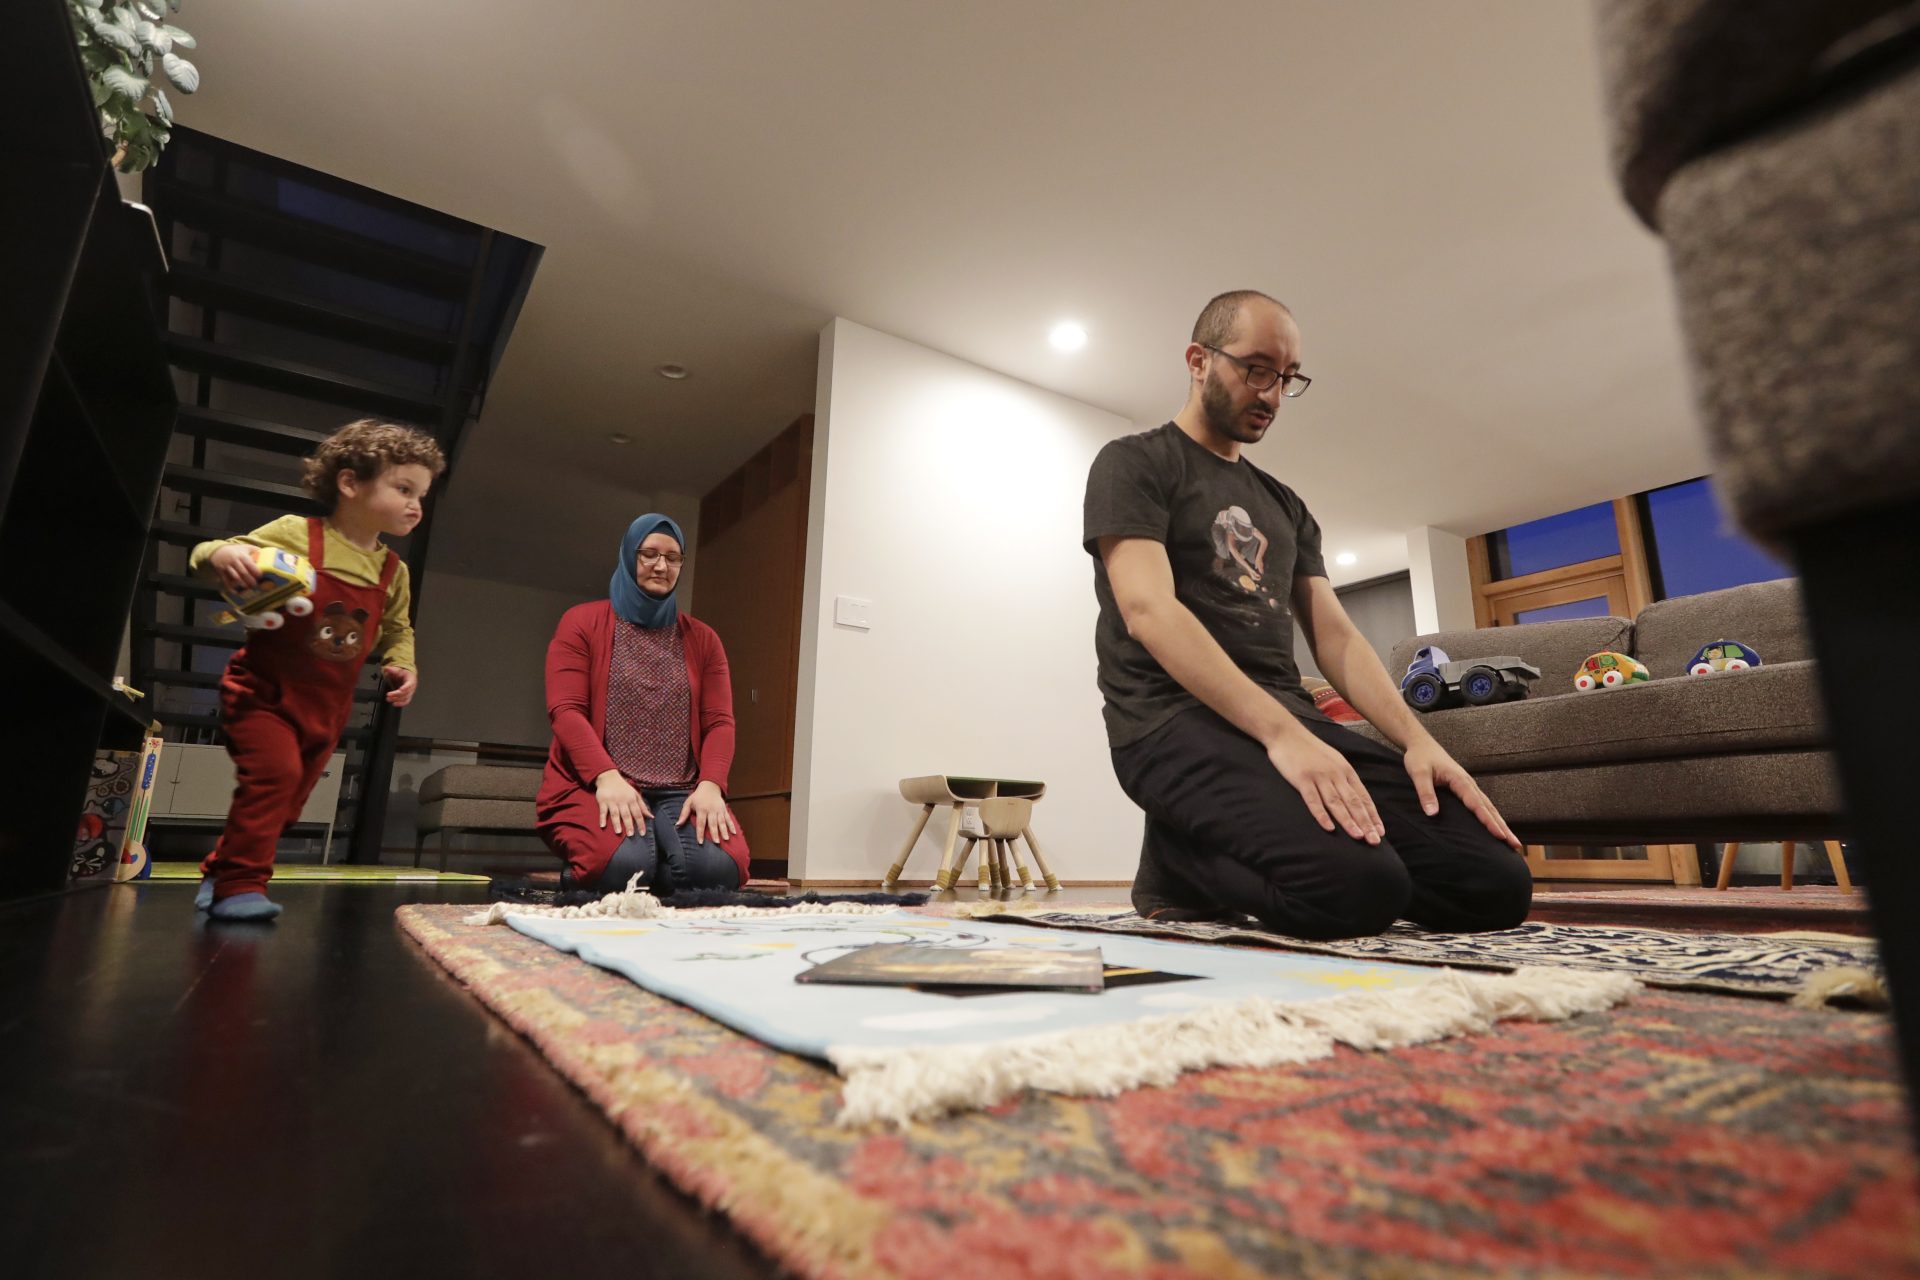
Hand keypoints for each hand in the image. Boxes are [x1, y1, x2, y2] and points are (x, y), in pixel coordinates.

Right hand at [210, 544, 260, 591]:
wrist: (218, 551)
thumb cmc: (236, 550)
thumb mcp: (246, 547)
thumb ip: (256, 551)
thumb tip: (268, 556)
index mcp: (241, 556)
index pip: (249, 564)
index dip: (255, 571)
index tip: (260, 576)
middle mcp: (234, 562)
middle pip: (243, 572)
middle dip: (250, 580)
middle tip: (256, 585)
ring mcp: (227, 567)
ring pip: (235, 577)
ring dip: (242, 584)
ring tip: (248, 588)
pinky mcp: (222, 572)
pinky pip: (226, 581)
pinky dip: (230, 587)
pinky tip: (236, 592)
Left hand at [383, 665, 417, 706]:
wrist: (407, 676)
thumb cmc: (403, 673)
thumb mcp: (398, 670)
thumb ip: (392, 670)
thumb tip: (387, 668)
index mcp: (411, 679)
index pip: (409, 685)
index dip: (405, 688)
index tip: (400, 690)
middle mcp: (412, 687)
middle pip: (406, 693)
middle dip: (397, 695)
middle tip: (388, 695)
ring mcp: (410, 692)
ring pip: (405, 698)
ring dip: (397, 700)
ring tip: (389, 699)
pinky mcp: (408, 696)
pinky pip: (406, 701)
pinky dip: (400, 704)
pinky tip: (394, 704)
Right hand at [594, 771, 650, 836]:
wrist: (609, 778)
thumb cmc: (624, 788)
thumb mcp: (635, 795)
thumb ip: (643, 806)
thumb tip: (651, 817)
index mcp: (632, 800)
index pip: (638, 813)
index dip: (641, 824)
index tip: (642, 833)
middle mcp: (623, 801)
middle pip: (627, 814)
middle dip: (629, 825)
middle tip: (631, 835)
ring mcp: (612, 801)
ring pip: (615, 813)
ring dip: (616, 823)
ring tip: (618, 832)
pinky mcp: (603, 801)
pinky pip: (603, 811)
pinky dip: (602, 818)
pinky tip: (603, 825)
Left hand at [678, 780, 735, 843]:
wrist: (710, 786)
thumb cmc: (697, 796)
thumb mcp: (688, 803)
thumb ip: (683, 814)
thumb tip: (677, 824)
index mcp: (702, 809)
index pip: (700, 823)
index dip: (700, 833)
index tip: (700, 842)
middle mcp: (711, 810)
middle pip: (713, 823)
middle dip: (715, 833)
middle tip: (716, 842)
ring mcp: (719, 810)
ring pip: (722, 822)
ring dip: (724, 831)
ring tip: (726, 839)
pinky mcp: (724, 809)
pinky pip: (729, 818)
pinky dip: (732, 825)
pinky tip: (734, 832)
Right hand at [1266, 732, 1382, 843]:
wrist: (1286, 733)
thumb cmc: (1309, 749)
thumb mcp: (1333, 760)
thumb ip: (1343, 778)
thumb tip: (1355, 797)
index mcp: (1345, 771)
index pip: (1363, 797)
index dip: (1372, 816)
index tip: (1380, 832)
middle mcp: (1336, 774)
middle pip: (1353, 802)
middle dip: (1365, 823)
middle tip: (1374, 841)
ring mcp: (1319, 776)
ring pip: (1336, 803)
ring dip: (1348, 821)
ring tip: (1358, 837)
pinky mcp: (1302, 779)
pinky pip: (1313, 800)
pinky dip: (1321, 815)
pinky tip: (1328, 827)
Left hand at [1403, 740, 1520, 849]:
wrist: (1421, 744)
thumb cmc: (1419, 757)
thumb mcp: (1418, 773)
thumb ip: (1425, 793)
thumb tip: (1432, 814)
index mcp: (1460, 780)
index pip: (1477, 804)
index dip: (1489, 821)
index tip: (1500, 836)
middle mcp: (1468, 783)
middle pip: (1489, 808)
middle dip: (1503, 827)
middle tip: (1516, 845)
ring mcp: (1468, 786)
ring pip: (1488, 807)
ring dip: (1500, 823)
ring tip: (1512, 841)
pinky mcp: (1465, 788)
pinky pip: (1481, 804)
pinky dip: (1491, 816)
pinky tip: (1495, 826)